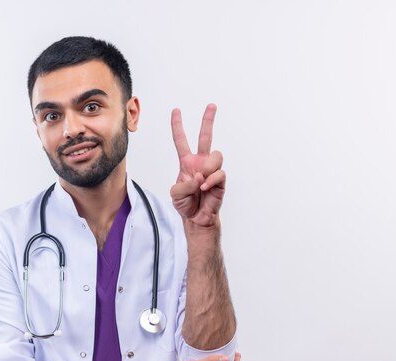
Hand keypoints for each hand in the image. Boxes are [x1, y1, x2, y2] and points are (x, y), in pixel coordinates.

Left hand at [170, 104, 225, 227]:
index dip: (177, 125)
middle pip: (206, 137)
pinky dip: (211, 181)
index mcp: (187, 162)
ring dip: (208, 167)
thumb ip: (185, 183)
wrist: (196, 219)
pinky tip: (205, 188)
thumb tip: (200, 176)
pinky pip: (219, 173)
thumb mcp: (175, 193)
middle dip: (208, 120)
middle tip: (211, 105)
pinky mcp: (220, 180)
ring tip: (202, 179)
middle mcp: (200, 162)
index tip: (176, 110)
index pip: (181, 140)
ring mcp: (211, 170)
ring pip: (216, 155)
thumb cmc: (185, 204)